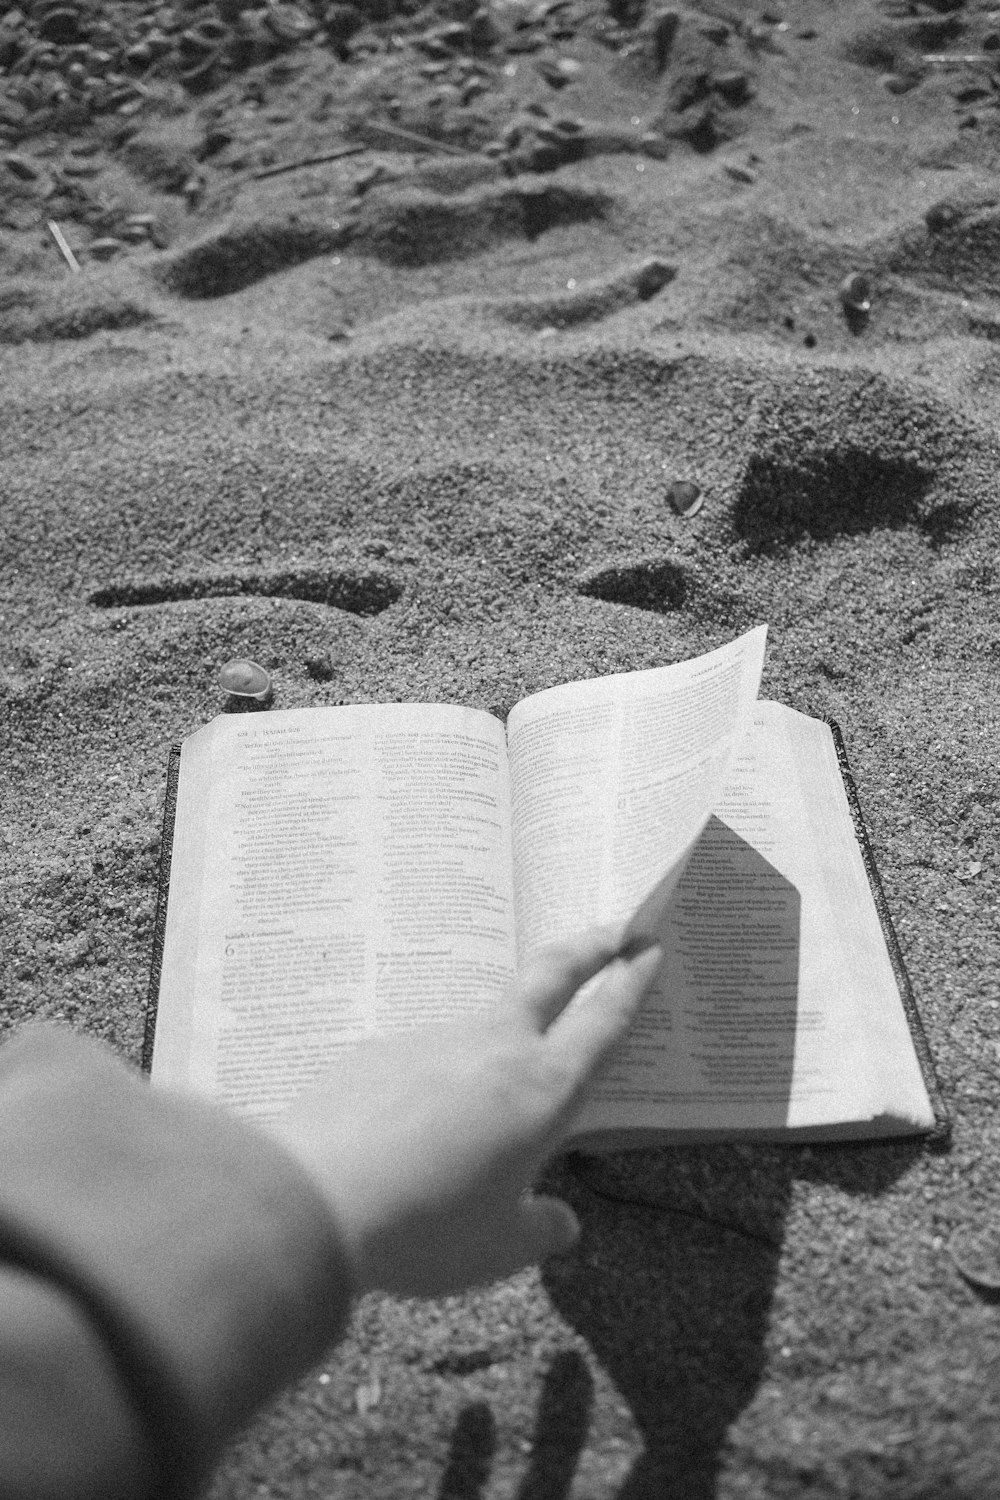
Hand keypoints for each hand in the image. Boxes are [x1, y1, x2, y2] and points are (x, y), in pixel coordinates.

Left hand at [265, 927, 661, 1297]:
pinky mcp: (382, 1050)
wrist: (313, 1198)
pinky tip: (416, 1124)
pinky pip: (427, 1058)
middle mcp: (495, 1048)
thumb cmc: (424, 1229)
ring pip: (485, 1022)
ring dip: (507, 1031)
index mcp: (543, 1090)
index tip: (649, 949)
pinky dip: (439, 1078)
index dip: (631, 984)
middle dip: (590, 947)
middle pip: (551, 976)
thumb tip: (561, 1223)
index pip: (602, 1023)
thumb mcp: (497, 1249)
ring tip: (497, 1085)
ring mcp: (434, 1040)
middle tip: (616, 929)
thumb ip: (538, 1231)